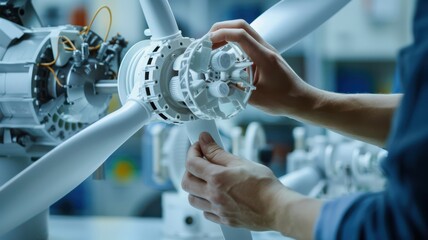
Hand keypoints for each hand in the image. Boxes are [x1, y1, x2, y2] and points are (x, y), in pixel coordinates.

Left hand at [182, 132, 321, 238]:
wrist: (278, 208)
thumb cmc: (265, 186)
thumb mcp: (241, 162)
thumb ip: (218, 152)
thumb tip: (205, 141)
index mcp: (217, 179)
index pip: (192, 163)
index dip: (193, 151)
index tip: (198, 146)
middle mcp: (214, 196)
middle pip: (187, 182)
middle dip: (190, 169)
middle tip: (200, 162)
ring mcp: (218, 210)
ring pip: (192, 199)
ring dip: (196, 187)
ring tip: (207, 180)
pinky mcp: (224, 220)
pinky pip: (205, 212)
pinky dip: (206, 203)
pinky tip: (216, 196)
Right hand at [210, 20, 318, 114]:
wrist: (301, 100)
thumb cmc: (285, 99)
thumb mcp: (256, 98)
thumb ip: (235, 91)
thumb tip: (218, 86)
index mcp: (264, 56)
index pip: (240, 35)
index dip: (221, 35)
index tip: (208, 42)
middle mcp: (265, 49)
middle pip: (240, 26)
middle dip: (220, 29)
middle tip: (207, 42)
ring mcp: (265, 51)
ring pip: (243, 32)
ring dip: (226, 36)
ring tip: (213, 48)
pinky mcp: (264, 56)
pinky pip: (246, 43)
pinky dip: (233, 45)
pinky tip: (225, 58)